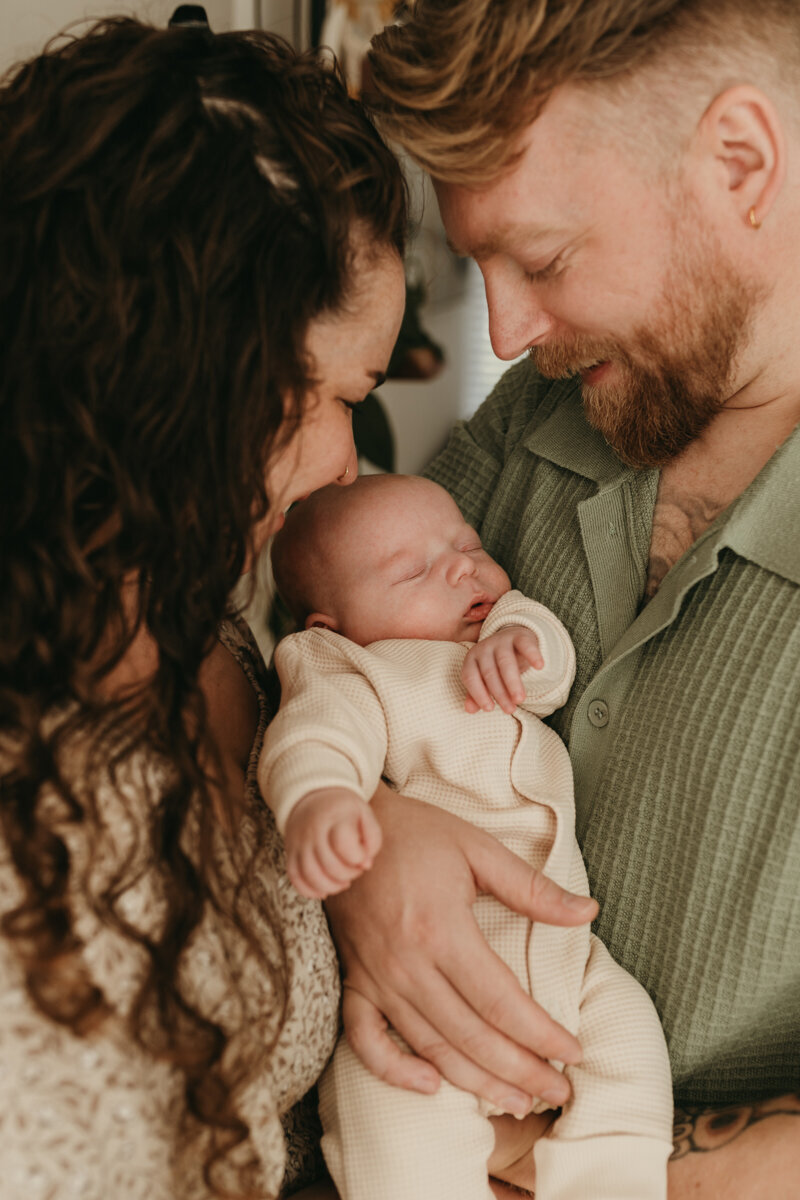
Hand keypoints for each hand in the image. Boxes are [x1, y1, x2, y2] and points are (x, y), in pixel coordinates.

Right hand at [284, 788, 381, 898]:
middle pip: (330, 865)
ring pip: (311, 876)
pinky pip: (295, 878)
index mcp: (334, 817)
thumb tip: (366, 865)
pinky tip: (324, 888)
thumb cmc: (343, 810)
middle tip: (355, 868)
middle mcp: (313, 831)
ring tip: (343, 882)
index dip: (358, 856)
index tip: (362, 854)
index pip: (344, 844)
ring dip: (332, 887)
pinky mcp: (291, 854)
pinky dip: (310, 890)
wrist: (311, 797)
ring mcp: (299, 843)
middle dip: (349, 874)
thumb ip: (373, 838)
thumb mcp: (364, 813)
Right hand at [325, 783, 597, 1112]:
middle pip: (471, 1034)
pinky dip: (393, 1070)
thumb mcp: (477, 848)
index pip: (500, 999)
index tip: (572, 1053)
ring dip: (476, 1081)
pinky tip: (429, 1087)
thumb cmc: (414, 832)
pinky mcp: (354, 981)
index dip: (539, 1033)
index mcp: (441, 928)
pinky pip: (366, 1039)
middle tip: (559, 1091)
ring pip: (430, 1045)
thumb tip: (589, 912)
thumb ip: (532, 887)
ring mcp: (376, 977)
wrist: (342, 827)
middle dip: (521, 1069)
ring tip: (517, 1102)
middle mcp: (407, 962)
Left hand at [462, 626, 543, 713]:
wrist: (511, 639)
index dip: (478, 694)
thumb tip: (470, 710)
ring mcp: (501, 641)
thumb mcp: (484, 679)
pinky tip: (540, 667)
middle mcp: (484, 648)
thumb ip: (476, 694)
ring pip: (505, 661)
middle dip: (499, 693)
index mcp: (471, 659)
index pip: (470, 677)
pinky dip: (533, 655)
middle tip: (509, 710)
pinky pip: (525, 645)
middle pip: (489, 672)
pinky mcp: (520, 636)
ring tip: (520, 699)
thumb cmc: (495, 665)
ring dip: (512, 682)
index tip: (489, 709)